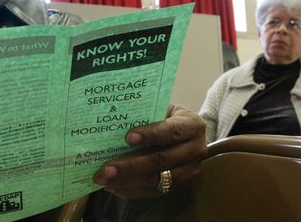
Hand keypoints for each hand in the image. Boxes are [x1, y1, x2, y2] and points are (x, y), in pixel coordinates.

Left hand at [92, 105, 206, 197]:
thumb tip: (113, 125)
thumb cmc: (167, 117)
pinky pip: (154, 191)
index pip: (171, 131)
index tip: (127, 138)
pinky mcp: (181, 185)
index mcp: (193, 125)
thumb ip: (145, 116)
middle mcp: (196, 149)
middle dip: (129, 165)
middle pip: (160, 160)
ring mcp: (190, 170)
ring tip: (104, 179)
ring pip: (156, 179)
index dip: (150, 135)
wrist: (186, 134)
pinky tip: (113, 186)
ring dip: (126, 181)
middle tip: (105, 168)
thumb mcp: (162, 109)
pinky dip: (131, 190)